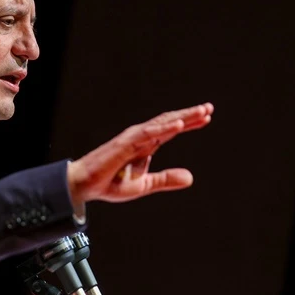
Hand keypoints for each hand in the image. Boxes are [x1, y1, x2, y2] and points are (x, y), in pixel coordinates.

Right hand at [67, 102, 213, 204]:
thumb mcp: (143, 185)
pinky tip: (179, 124)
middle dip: (190, 115)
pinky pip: (148, 134)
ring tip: (201, 112)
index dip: (188, 123)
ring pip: (162, 124)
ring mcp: (133, 138)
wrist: (85, 187)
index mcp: (144, 146)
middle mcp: (140, 138)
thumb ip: (165, 179)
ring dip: (182, 117)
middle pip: (169, 122)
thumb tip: (191, 178)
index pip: (170, 131)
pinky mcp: (125, 143)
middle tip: (209, 108)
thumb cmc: (109, 183)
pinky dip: (164, 128)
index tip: (206, 118)